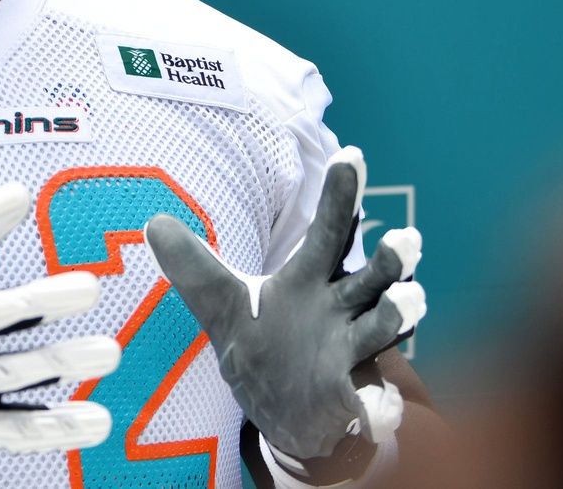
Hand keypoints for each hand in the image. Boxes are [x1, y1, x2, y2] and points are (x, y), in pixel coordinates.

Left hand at [145, 147, 425, 468]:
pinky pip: (375, 401)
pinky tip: (384, 410)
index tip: (352, 153)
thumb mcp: (218, 300)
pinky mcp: (352, 399)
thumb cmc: (259, 340)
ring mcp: (351, 353)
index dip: (341, 194)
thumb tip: (153, 221)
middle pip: (373, 276)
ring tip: (409, 300)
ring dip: (397, 315)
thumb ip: (192, 264)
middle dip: (392, 259)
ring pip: (382, 328)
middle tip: (407, 238)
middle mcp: (341, 309)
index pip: (330, 229)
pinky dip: (382, 406)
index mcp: (311, 277)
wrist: (280, 409)